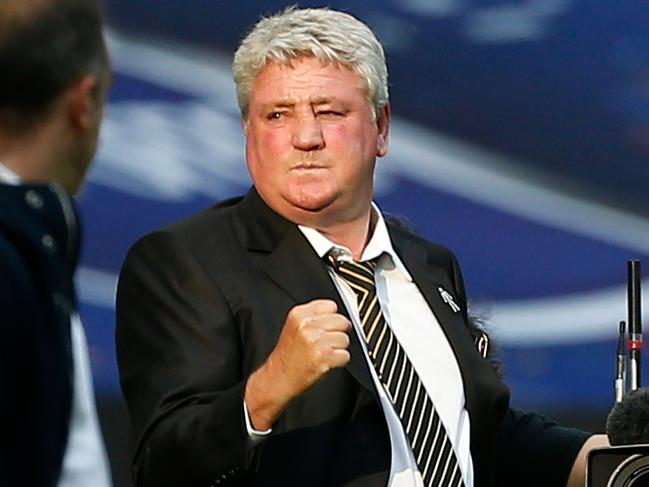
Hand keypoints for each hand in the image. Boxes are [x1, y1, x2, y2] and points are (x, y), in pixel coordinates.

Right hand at [244, 299, 350, 428]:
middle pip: (342, 321)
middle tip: (326, 343)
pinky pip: (345, 355)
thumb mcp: (294, 327)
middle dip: (338, 333)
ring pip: (345, 339)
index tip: (329, 326)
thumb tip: (338, 316)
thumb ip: (313, 317)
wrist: (277, 378)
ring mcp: (315, 340)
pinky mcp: (323, 356)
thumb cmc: (286, 356)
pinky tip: (326, 362)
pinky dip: (339, 361)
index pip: (331, 306)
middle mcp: (307, 325)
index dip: (333, 318)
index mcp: (299, 314)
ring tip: (323, 353)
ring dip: (338, 349)